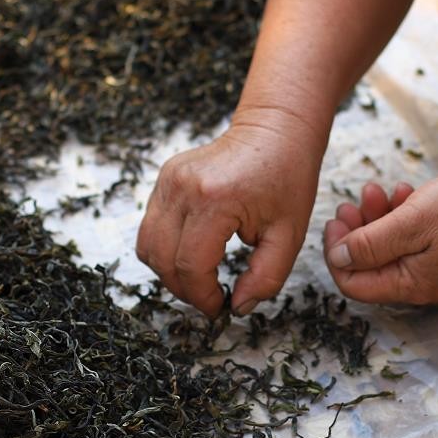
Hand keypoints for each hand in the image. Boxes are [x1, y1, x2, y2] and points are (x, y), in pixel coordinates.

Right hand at [136, 113, 322, 316]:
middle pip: (161, 260)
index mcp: (215, 200)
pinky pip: (150, 228)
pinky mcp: (163, 179)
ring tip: (198, 278)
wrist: (275, 129)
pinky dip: (165, 249)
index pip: (190, 266)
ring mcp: (167, 181)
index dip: (202, 296)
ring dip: (168, 271)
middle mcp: (182, 189)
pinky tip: (192, 252)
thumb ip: (266, 278)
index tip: (219, 307)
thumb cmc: (288, 177)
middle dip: (183, 289)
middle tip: (209, 298)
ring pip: (147, 246)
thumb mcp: (289, 235)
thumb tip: (238, 307)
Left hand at [322, 166, 437, 303]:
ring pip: (381, 246)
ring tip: (373, 190)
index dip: (336, 254)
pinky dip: (393, 214)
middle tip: (349, 205)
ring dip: (371, 217)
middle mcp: (414, 282)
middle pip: (365, 265)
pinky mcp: (434, 246)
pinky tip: (398, 192)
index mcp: (407, 285)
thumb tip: (337, 258)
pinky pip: (402, 235)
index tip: (335, 223)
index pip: (352, 283)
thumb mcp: (409, 224)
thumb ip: (369, 244)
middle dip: (352, 232)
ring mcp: (425, 265)